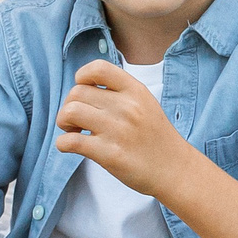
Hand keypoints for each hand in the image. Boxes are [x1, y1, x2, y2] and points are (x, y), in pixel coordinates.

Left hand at [57, 60, 190, 195]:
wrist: (175, 169)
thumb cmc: (155, 137)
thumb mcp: (145, 104)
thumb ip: (119, 92)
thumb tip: (82, 88)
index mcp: (136, 91)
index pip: (98, 68)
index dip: (82, 77)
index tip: (85, 91)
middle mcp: (127, 107)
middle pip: (77, 92)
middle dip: (69, 105)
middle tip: (77, 119)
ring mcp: (118, 130)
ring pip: (70, 112)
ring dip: (64, 121)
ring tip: (73, 130)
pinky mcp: (109, 154)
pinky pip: (70, 141)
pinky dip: (63, 143)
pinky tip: (72, 146)